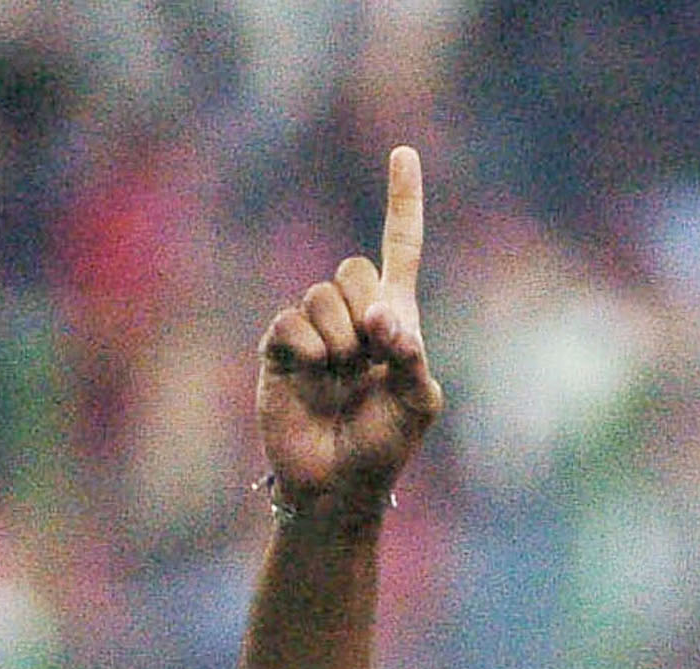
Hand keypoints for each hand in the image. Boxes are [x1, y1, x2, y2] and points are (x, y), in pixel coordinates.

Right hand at [255, 146, 444, 521]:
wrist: (336, 487)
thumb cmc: (383, 448)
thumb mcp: (420, 403)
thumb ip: (413, 355)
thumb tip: (383, 319)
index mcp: (395, 322)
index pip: (400, 249)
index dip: (402, 201)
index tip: (402, 151)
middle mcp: (352, 318)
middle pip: (356, 270)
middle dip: (370, 311)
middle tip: (373, 358)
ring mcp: (313, 331)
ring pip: (325, 295)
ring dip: (342, 338)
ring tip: (342, 377)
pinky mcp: (279, 348)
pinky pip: (292, 322)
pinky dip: (310, 348)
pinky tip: (316, 375)